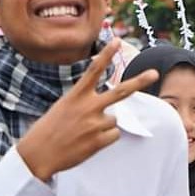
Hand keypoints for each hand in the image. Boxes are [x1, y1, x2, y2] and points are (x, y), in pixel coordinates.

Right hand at [17, 39, 157, 181]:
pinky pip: (113, 135)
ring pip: (114, 119)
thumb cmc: (49, 129)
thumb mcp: (63, 108)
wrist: (39, 153)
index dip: (106, 55)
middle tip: (154, 73)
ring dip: (104, 125)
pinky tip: (88, 142)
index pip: (94, 70)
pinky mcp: (99, 141)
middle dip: (139, 81)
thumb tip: (110, 112)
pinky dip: (104, 138)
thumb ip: (85, 104)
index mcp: (76, 96)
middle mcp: (88, 107)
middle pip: (120, 92)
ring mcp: (95, 124)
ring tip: (84, 132)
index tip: (117, 42)